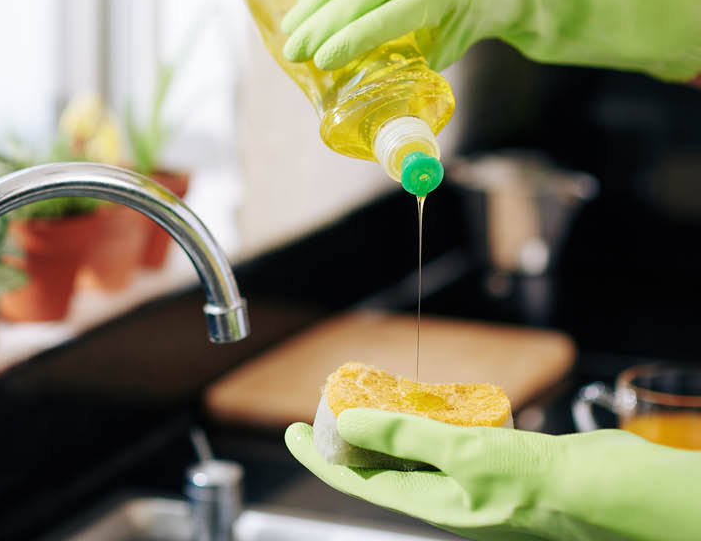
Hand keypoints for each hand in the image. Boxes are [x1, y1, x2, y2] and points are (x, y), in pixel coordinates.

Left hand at [286, 409, 700, 540]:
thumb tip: (349, 424)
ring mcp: (473, 481)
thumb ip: (405, 439)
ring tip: (371, 397)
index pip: (355, 482)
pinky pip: (450, 442)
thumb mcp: (464, 456)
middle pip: (381, 467)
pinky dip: (433, 422)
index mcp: (432, 505)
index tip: (288, 433)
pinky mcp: (500, 464)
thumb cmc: (545, 487)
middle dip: (351, 438)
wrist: (614, 494)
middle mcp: (447, 497)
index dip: (317, 457)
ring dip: (390, 427)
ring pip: (416, 453)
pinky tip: (432, 401)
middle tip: (330, 404)